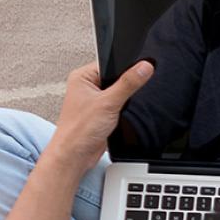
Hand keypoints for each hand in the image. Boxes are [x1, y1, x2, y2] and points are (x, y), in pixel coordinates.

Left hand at [40, 60, 152, 179]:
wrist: (75, 155)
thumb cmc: (79, 130)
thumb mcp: (109, 102)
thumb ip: (129, 83)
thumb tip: (144, 67)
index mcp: (82, 77)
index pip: (110, 63)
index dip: (125, 68)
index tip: (139, 71)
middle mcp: (86, 87)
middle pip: (116, 78)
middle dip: (124, 89)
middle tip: (121, 99)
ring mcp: (93, 100)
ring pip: (118, 93)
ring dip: (122, 102)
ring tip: (116, 110)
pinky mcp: (100, 113)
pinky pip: (117, 105)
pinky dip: (121, 110)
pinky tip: (118, 117)